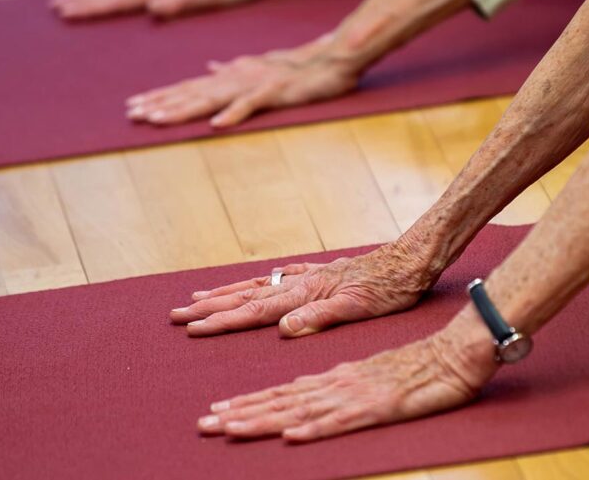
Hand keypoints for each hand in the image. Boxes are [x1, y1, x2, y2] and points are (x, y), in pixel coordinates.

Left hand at [126, 38, 360, 127]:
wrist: (332, 58)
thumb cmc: (299, 66)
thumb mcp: (260, 65)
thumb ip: (232, 68)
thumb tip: (209, 68)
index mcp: (232, 73)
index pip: (190, 86)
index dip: (162, 96)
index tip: (135, 106)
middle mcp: (237, 76)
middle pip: (192, 92)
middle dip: (161, 103)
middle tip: (131, 114)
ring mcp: (255, 83)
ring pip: (212, 98)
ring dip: (183, 109)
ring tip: (156, 120)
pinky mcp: (275, 91)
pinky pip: (251, 105)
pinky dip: (233, 114)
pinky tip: (215, 125)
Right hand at [170, 242, 433, 337]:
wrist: (412, 259)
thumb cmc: (390, 289)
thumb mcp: (359, 308)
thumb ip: (320, 317)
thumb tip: (283, 329)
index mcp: (306, 295)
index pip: (255, 312)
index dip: (221, 322)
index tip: (191, 328)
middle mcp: (303, 282)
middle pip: (248, 296)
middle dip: (211, 306)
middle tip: (177, 313)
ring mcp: (312, 274)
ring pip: (261, 284)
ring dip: (229, 292)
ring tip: (201, 295)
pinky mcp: (326, 271)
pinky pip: (284, 275)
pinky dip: (265, 279)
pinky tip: (262, 278)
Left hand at [197, 330, 494, 441]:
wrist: (454, 352)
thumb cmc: (417, 366)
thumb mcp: (371, 375)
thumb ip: (338, 385)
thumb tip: (304, 395)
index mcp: (336, 377)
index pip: (284, 392)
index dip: (249, 404)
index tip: (217, 414)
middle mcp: (339, 383)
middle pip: (282, 400)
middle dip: (241, 414)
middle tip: (204, 425)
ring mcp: (357, 394)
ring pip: (301, 409)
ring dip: (264, 419)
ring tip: (230, 429)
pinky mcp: (378, 407)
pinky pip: (342, 420)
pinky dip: (315, 427)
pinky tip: (293, 435)